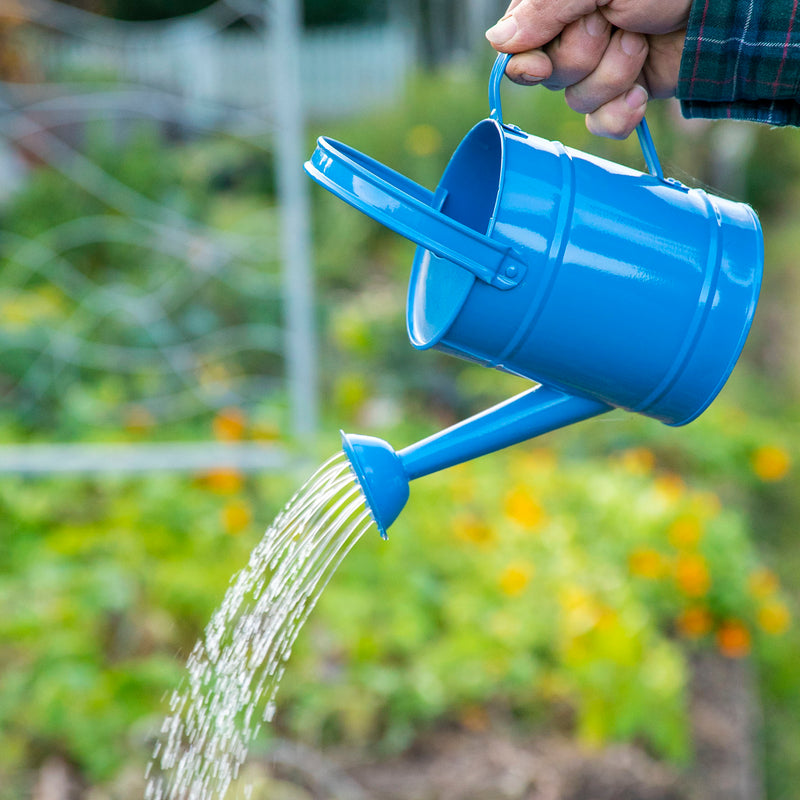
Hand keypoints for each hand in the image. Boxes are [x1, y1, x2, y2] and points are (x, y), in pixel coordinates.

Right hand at [485, 0, 691, 137]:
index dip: (526, 63)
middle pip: (549, 77)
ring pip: (577, 101)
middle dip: (582, 57)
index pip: (518, 46)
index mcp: (560, 4)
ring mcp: (602, 65)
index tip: (537, 67)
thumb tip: (496, 41)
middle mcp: (575, 34)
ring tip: (640, 42)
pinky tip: (641, 93)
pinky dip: (621, 115)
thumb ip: (545, 9)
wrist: (727, 2)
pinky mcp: (627, 91)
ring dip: (612, 76)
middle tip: (613, 24)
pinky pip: (602, 124)